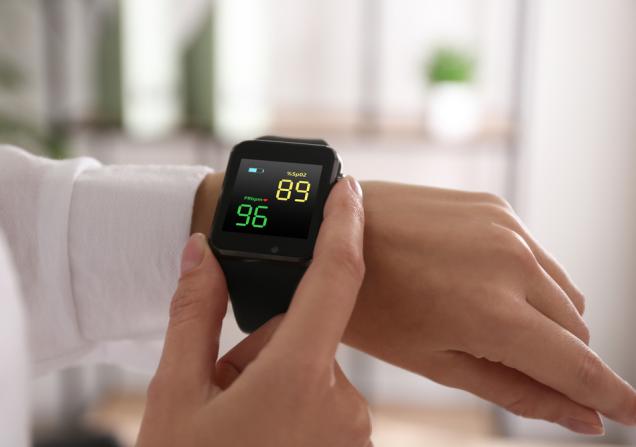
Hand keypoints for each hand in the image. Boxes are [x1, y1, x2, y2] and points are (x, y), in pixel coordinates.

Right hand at [138, 177, 371, 446]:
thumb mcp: (176, 395)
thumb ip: (193, 313)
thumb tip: (199, 253)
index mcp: (297, 380)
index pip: (335, 280)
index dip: (343, 227)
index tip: (348, 191)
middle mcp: (341, 404)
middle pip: (304, 331)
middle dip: (265, 345)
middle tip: (226, 387)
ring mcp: (350, 430)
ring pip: (311, 365)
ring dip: (276, 376)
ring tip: (240, 420)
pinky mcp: (351, 443)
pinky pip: (323, 394)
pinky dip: (292, 399)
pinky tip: (261, 431)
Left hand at [345, 181, 635, 434]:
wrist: (332, 230)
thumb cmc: (369, 303)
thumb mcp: (436, 360)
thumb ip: (517, 389)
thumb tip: (582, 416)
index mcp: (495, 312)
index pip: (579, 365)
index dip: (612, 395)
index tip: (630, 412)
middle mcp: (513, 262)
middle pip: (576, 329)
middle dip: (559, 357)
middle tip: (511, 361)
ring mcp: (506, 227)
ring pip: (563, 291)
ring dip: (544, 317)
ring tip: (486, 320)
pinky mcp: (495, 206)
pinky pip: (538, 256)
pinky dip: (526, 281)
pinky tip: (481, 284)